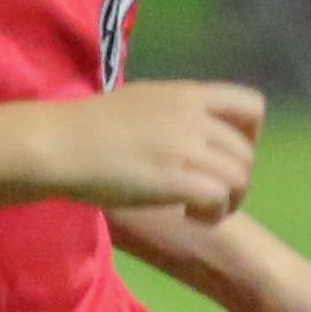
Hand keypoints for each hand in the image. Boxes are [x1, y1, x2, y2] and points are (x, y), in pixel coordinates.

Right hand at [43, 78, 263, 221]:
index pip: (251, 104)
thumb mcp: (140, 102)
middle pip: (246, 153)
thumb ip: (171, 113)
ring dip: (227, 201)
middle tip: (207, 197)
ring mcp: (186, 148)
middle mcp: (194, 117)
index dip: (249, 136)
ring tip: (199, 211)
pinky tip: (187, 217)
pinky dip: (211, 214)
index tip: (223, 156)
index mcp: (187, 95)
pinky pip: (219, 198)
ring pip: (239, 177)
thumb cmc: (87, 127)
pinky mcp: (177, 179)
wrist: (59, 143)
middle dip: (234, 180)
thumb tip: (183, 131)